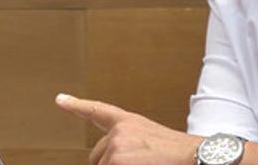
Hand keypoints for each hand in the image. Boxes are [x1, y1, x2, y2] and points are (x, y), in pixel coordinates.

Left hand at [55, 93, 201, 164]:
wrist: (197, 156)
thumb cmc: (179, 153)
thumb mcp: (150, 140)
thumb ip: (127, 143)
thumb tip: (107, 157)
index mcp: (128, 122)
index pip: (98, 111)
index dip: (77, 106)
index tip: (60, 99)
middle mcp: (119, 132)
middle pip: (96, 158)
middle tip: (140, 163)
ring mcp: (117, 147)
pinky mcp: (117, 162)